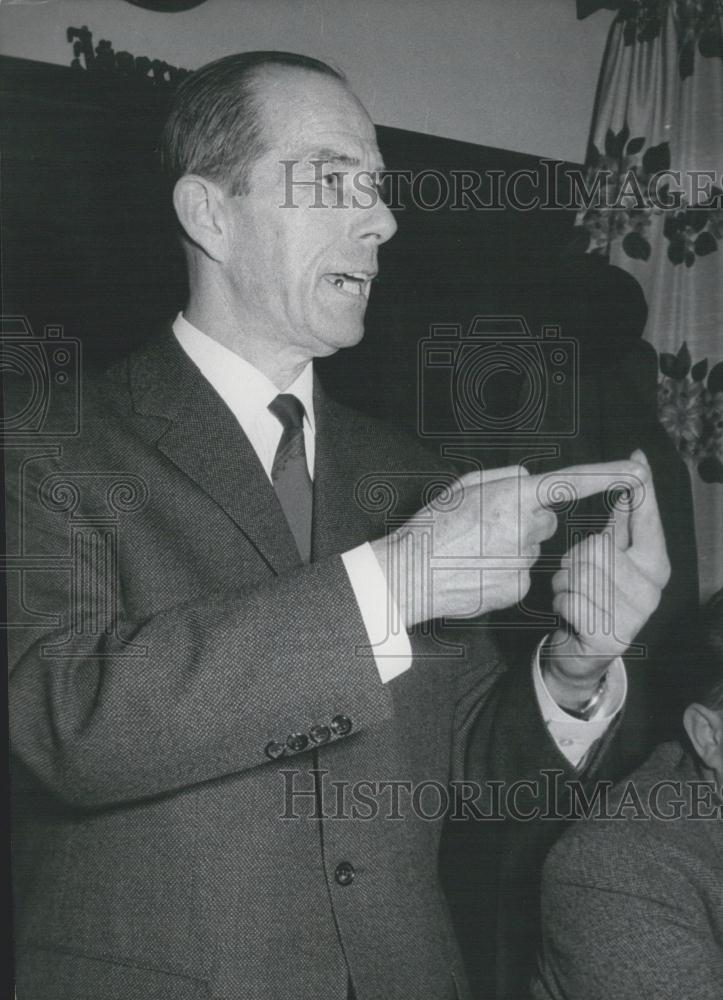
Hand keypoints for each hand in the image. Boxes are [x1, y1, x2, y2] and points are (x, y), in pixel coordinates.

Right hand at [371, 458, 647, 628]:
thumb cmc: (431, 527)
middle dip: (526, 522)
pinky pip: (521, 574)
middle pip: (546, 521)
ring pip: (531, 550)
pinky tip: (477, 572)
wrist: (410, 575)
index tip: (635, 472)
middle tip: (487, 528)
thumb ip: (503, 479)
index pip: (570, 483)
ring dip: (511, 548)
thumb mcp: (462, 487)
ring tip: (475, 552)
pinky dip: (504, 572)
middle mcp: (524, 528)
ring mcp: (523, 561)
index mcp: (512, 497)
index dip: (605, 476)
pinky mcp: (518, 588)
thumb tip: (529, 479)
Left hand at [542, 450, 670, 708]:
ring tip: (574, 593)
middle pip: (596, 546)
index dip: (640, 489)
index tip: (636, 460)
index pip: (647, 519)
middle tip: (578, 574)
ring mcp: (633, 617)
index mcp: (655, 564)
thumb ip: (624, 519)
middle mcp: (652, 590)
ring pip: (579, 572)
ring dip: (564, 581)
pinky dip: (559, 603)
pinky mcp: (608, 638)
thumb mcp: (612, 555)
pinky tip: (571, 614)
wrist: (583, 653)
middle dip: (574, 557)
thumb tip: (635, 469)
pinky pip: (568, 600)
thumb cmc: (595, 596)